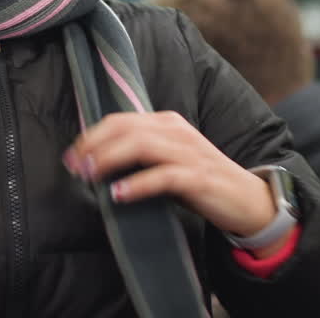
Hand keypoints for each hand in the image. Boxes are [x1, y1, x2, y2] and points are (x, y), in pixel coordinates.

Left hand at [64, 111, 284, 252]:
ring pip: (141, 146)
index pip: (121, 120)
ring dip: (109, 160)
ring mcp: (188, 153)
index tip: (72, 155)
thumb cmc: (200, 181)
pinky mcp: (198, 177)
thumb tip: (97, 163)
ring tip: (90, 176)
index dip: (92, 135)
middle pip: (127, 128)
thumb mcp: (168, 161)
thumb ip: (140, 156)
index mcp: (167, 123)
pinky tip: (119, 195)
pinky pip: (163, 177)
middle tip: (75, 166)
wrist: (247, 199)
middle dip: (95, 146)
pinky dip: (137, 184)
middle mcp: (177, 132)